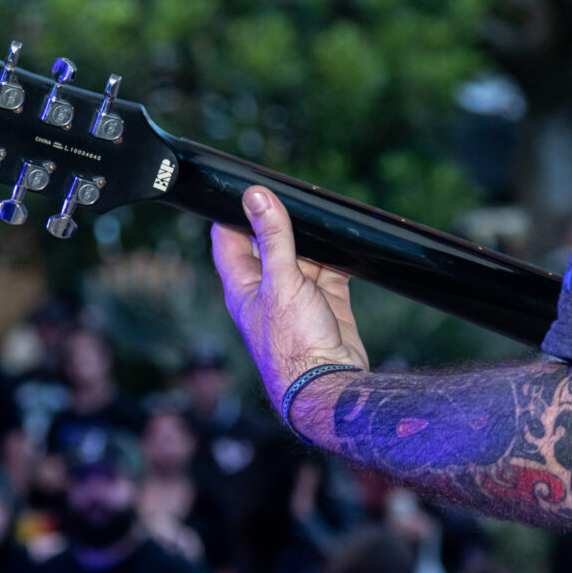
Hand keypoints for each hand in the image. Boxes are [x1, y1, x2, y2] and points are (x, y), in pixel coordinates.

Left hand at [211, 186, 368, 409]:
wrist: (330, 384)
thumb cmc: (293, 345)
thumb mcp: (281, 282)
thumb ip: (272, 238)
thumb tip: (256, 197)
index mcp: (243, 286)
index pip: (229, 239)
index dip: (235, 212)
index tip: (249, 188)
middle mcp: (267, 290)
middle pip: (268, 242)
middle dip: (280, 220)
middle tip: (292, 197)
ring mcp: (297, 296)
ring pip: (302, 254)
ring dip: (312, 240)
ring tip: (320, 219)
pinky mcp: (325, 302)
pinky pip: (330, 271)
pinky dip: (337, 258)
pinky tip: (343, 244)